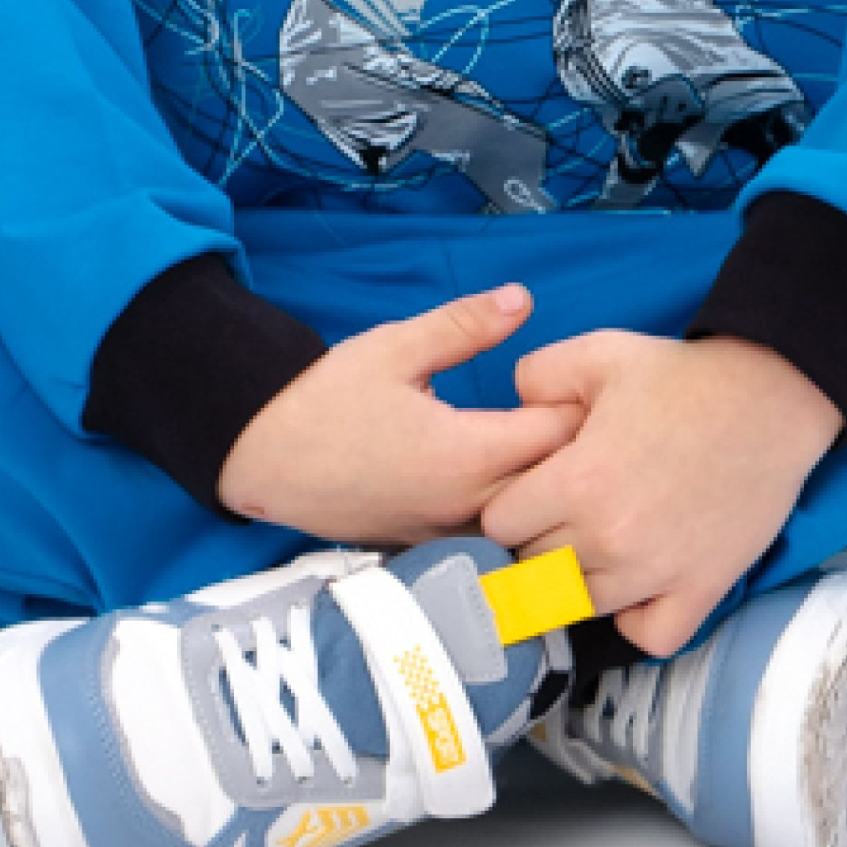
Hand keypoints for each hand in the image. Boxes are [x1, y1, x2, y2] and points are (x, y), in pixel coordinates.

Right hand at [216, 283, 583, 546]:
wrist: (263, 458)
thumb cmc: (326, 399)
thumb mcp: (395, 346)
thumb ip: (465, 325)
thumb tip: (523, 298)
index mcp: (466, 453)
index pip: (558, 438)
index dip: (580, 408)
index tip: (584, 384)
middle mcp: (467, 506)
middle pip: (556, 489)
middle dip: (578, 454)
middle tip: (582, 414)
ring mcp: (450, 536)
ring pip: (528, 523)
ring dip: (548, 489)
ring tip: (555, 452)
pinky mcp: (432, 549)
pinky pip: (494, 539)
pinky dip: (516, 516)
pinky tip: (515, 485)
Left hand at [478, 332, 843, 657]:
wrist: (769, 398)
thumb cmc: (681, 376)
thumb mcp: (596, 353)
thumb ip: (535, 377)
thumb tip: (511, 410)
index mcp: (577, 482)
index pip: (500, 525)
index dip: (509, 503)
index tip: (530, 488)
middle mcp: (610, 538)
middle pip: (534, 568)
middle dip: (537, 539)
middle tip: (561, 511)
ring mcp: (656, 571)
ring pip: (580, 606)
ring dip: (578, 578)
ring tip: (595, 542)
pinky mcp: (701, 589)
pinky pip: (649, 636)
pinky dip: (636, 617)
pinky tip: (636, 583)